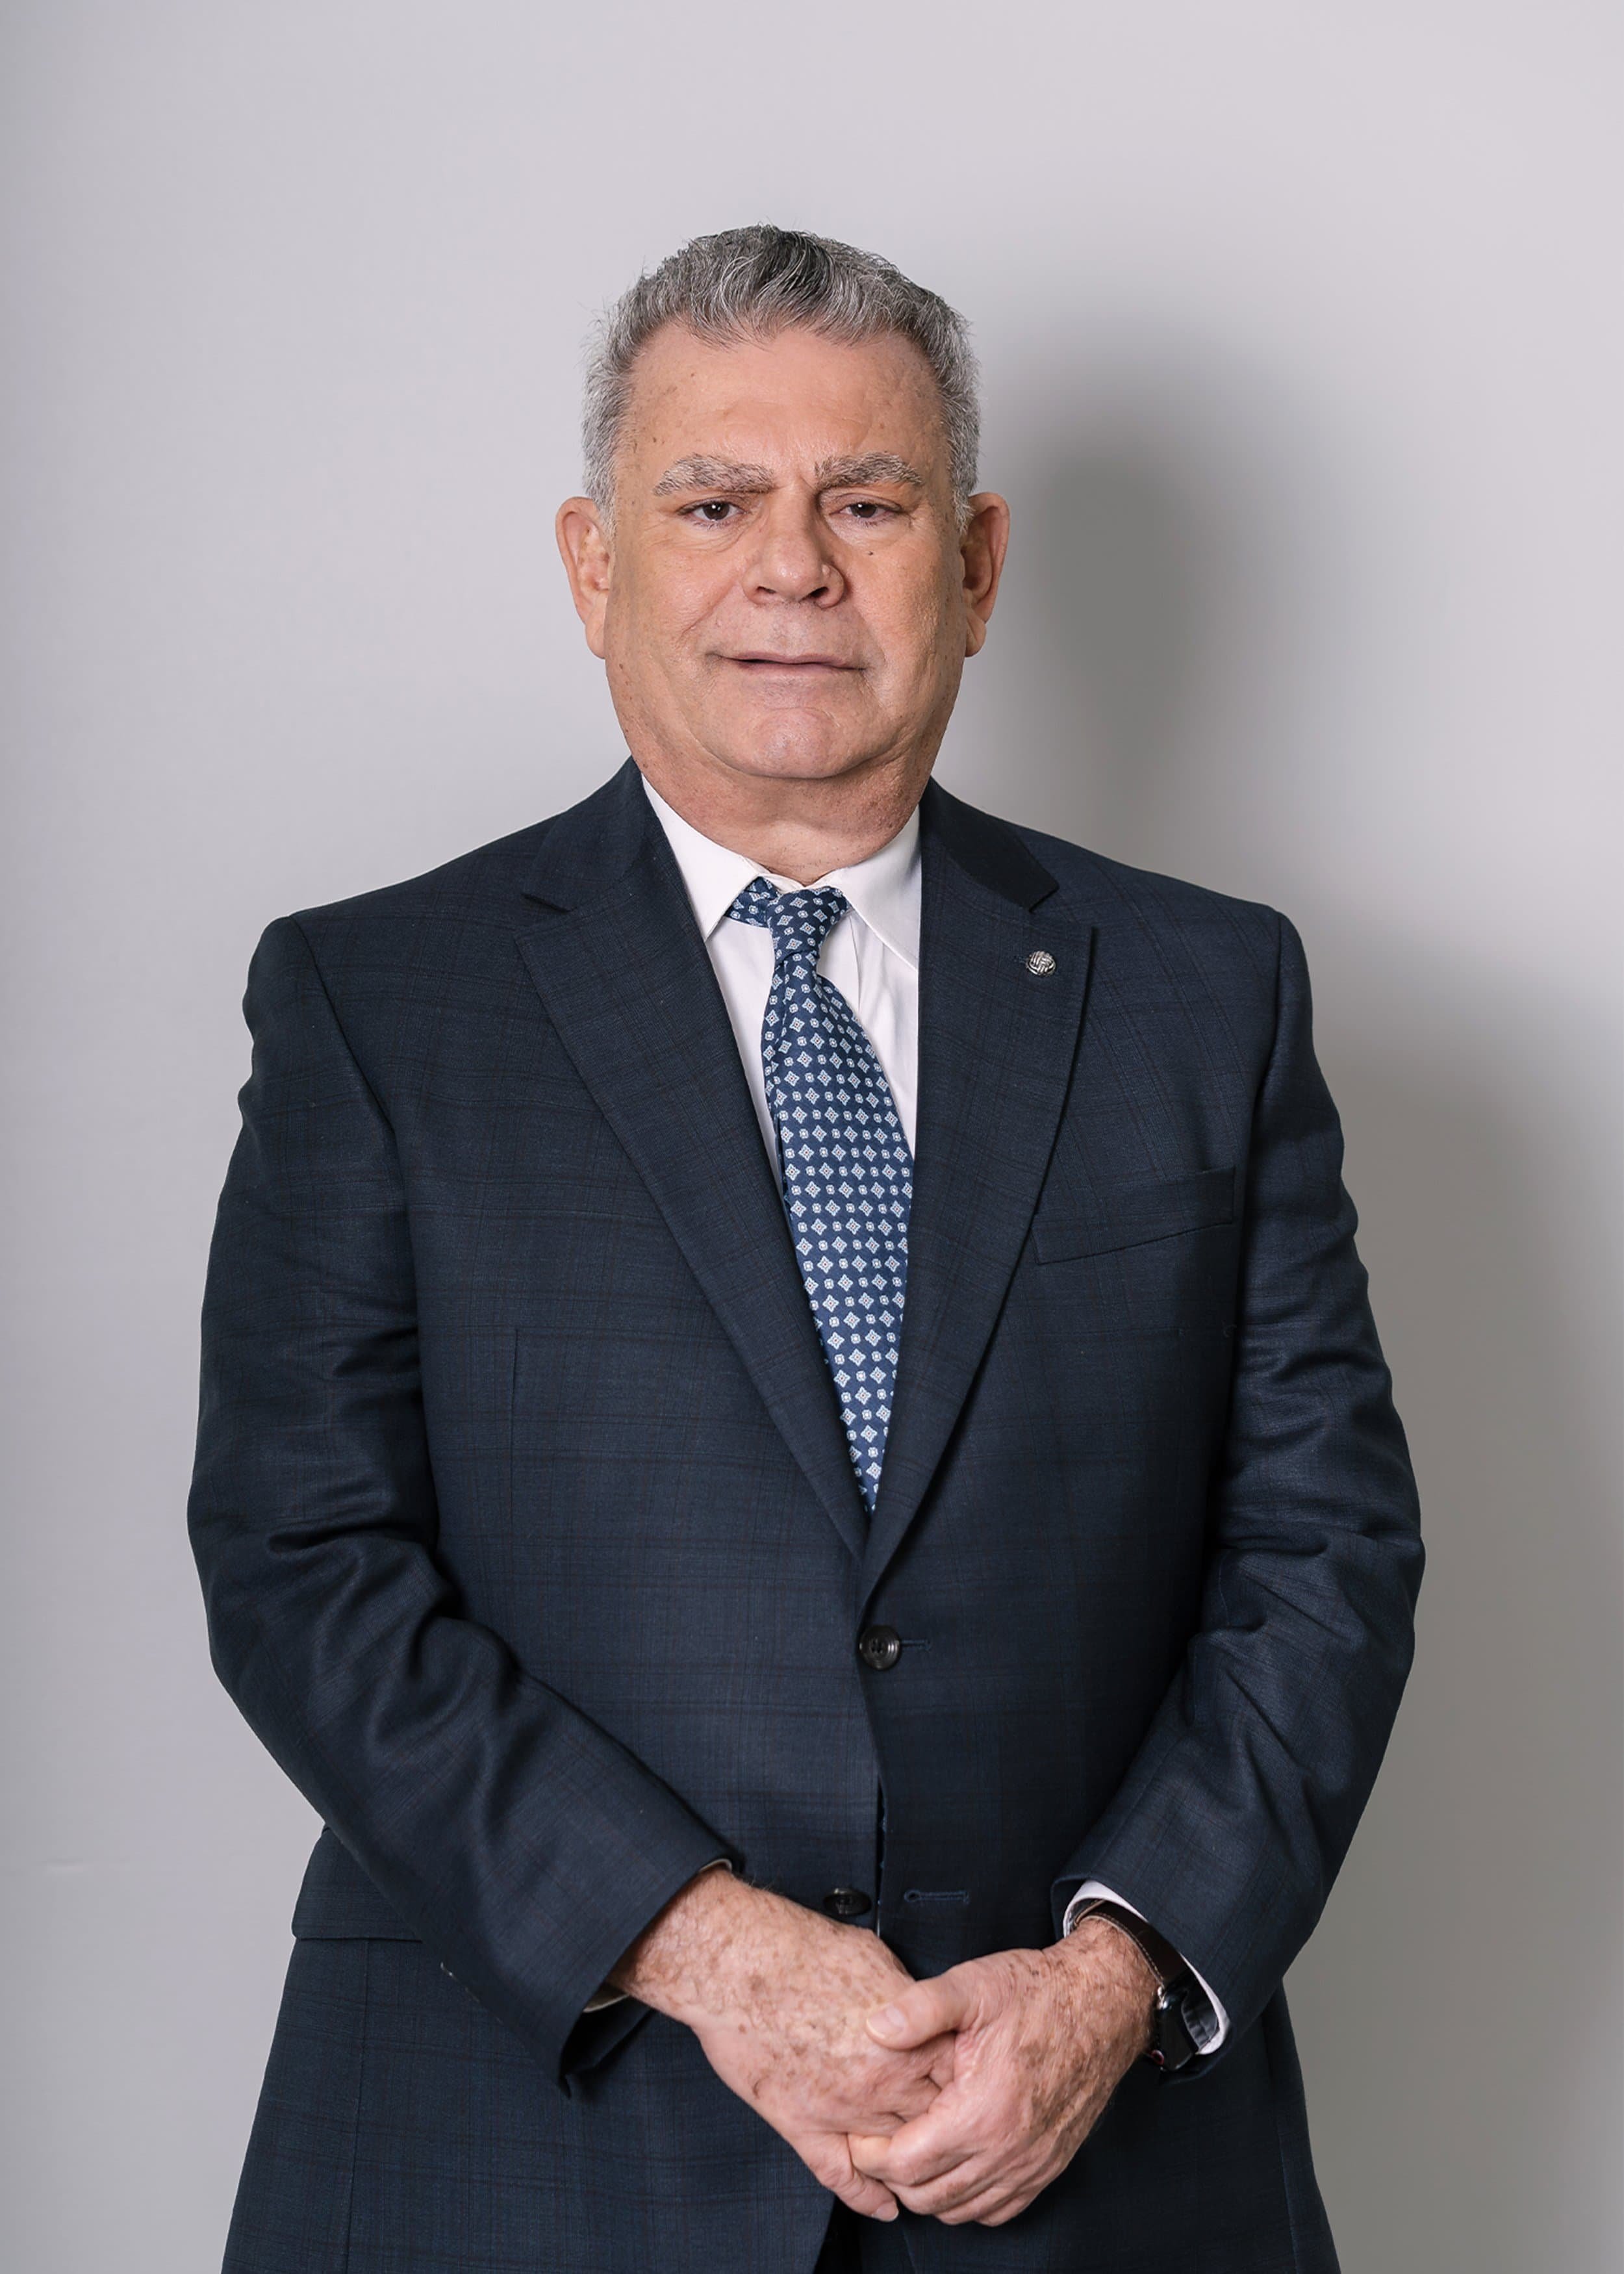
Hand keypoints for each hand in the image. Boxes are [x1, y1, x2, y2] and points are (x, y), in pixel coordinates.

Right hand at [612, 1868, 954, 2221]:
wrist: (740, 1966)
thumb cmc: (802, 1951)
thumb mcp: (875, 1959)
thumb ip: (906, 1998)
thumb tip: (919, 2009)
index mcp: (906, 2041)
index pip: (957, 2082)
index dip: (964, 2089)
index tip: (966, 2089)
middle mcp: (883, 2083)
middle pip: (932, 2125)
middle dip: (942, 2128)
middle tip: (948, 2132)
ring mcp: (843, 2111)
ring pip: (892, 2155)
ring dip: (907, 2162)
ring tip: (919, 2166)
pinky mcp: (802, 2126)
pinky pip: (842, 2176)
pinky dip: (866, 2197)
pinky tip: (882, 2204)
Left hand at [848, 1919, 1157, 2226]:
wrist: (1100, 2006)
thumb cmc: (1037, 1994)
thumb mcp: (974, 1986)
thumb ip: (920, 2007)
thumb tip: (875, 2028)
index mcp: (982, 2113)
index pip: (905, 2164)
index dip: (870, 2153)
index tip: (858, 2131)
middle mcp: (1008, 2152)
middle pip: (926, 2197)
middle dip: (892, 2175)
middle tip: (878, 2140)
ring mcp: (1031, 2166)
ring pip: (960, 2210)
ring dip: (928, 2190)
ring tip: (911, 2149)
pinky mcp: (1047, 2168)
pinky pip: (996, 2210)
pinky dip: (967, 2199)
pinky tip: (954, 2164)